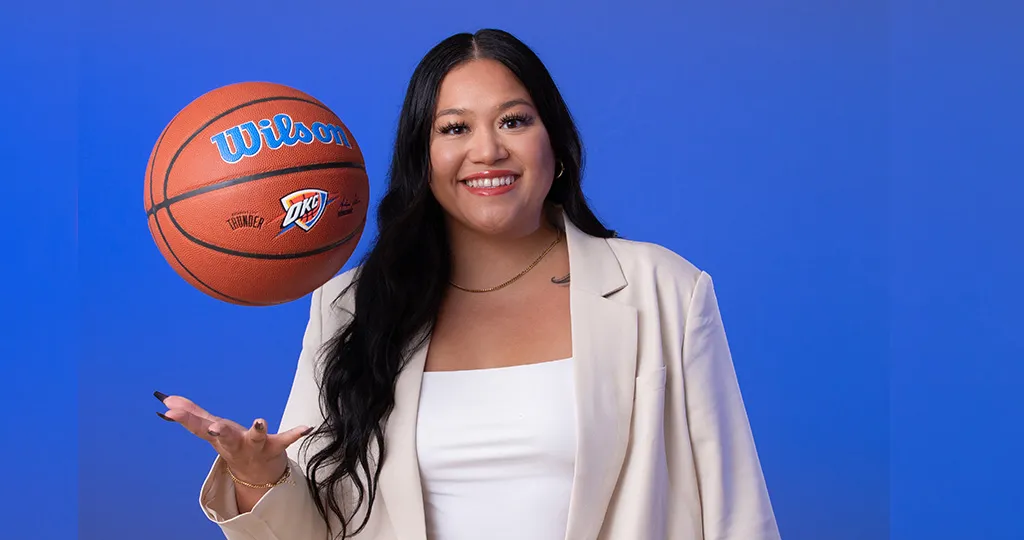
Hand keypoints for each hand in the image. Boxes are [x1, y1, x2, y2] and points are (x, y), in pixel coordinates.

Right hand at [154, 391, 311, 486]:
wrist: (257, 475)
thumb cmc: (233, 445)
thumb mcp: (210, 430)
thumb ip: (191, 414)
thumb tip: (166, 400)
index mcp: (218, 437)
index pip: (198, 426)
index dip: (184, 418)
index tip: (168, 410)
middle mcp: (235, 443)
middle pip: (225, 437)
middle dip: (219, 432)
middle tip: (213, 428)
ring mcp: (255, 447)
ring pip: (255, 439)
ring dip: (257, 430)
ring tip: (260, 420)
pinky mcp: (274, 447)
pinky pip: (286, 440)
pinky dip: (295, 433)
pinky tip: (307, 427)